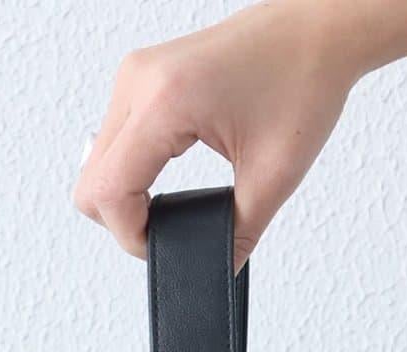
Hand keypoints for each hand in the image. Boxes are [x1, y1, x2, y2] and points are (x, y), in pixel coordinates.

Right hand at [73, 1, 364, 266]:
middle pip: (91, 182)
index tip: (162, 246)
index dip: (129, 236)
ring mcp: (136, 75)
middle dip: (123, 220)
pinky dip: (131, 169)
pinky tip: (164, 178)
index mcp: (166, 101)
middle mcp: (140, 81)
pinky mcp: (143, 76)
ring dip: (125, 194)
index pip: (108, 191)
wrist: (316, 29)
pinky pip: (114, 139)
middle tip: (166, 231)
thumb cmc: (303, 79)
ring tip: (168, 206)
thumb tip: (218, 266)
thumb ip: (239, 231)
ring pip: (97, 162)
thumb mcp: (274, 174)